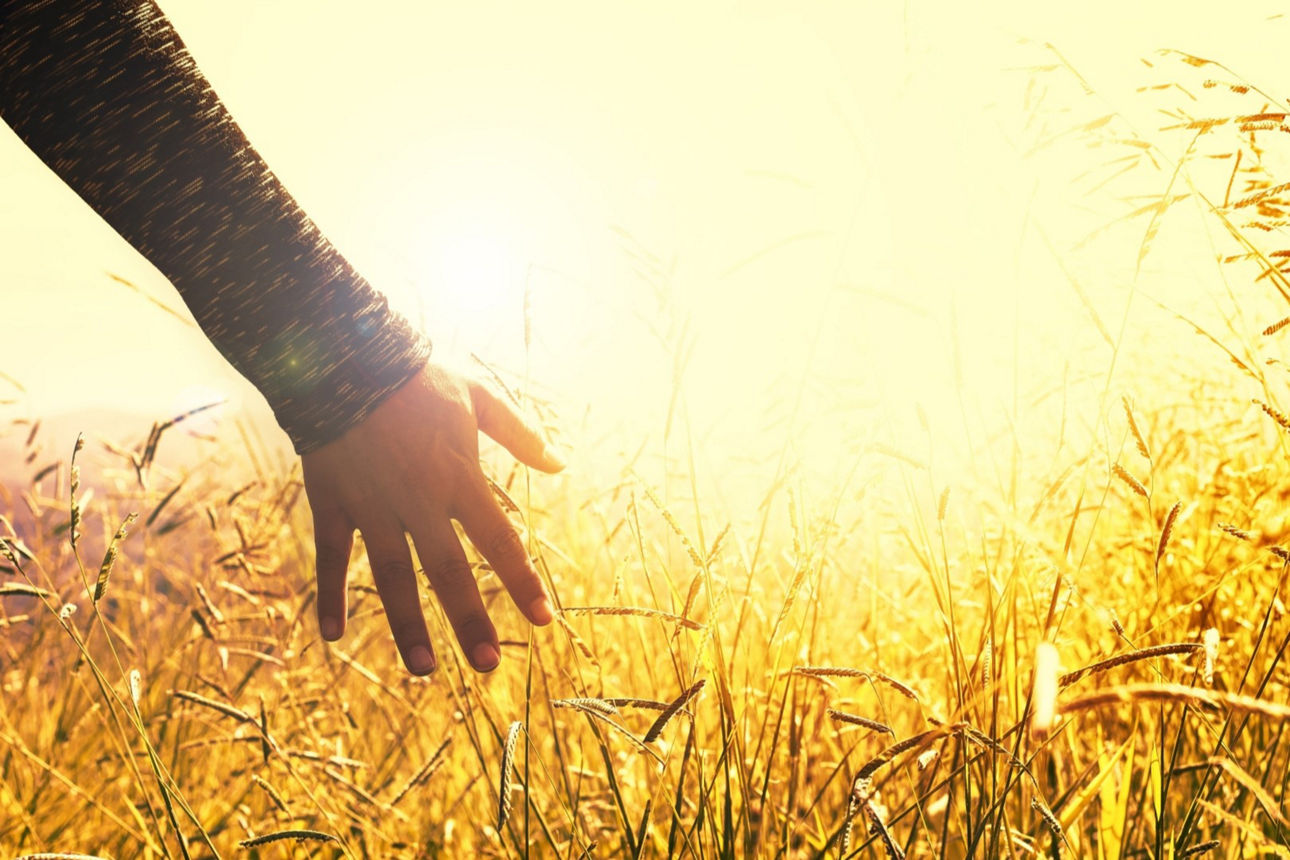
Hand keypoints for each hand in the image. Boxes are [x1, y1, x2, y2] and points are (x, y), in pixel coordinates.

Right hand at [301, 360, 564, 674]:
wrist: (345, 355)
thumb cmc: (417, 376)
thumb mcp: (477, 396)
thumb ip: (520, 433)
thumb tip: (561, 464)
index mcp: (459, 476)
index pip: (499, 540)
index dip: (522, 582)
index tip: (544, 620)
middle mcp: (418, 499)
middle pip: (449, 570)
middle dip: (470, 619)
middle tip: (489, 666)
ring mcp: (373, 505)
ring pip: (393, 575)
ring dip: (408, 624)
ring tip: (424, 669)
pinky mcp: (333, 502)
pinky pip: (332, 556)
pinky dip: (330, 594)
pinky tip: (332, 635)